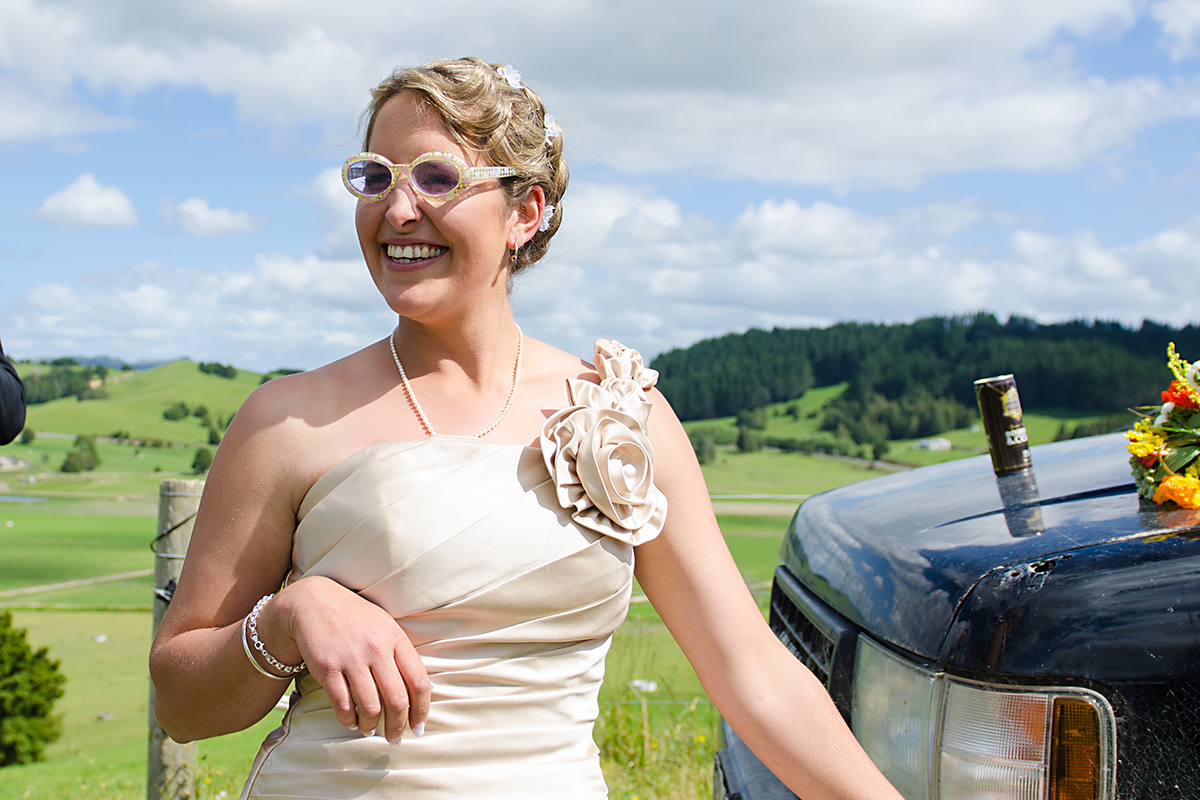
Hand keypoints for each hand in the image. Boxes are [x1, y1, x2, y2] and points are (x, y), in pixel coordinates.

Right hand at [266, 576, 430, 741]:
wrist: (313, 602)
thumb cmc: (355, 617)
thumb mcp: (385, 625)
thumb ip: (401, 653)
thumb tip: (418, 691)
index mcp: (396, 638)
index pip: (419, 682)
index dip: (422, 710)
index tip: (419, 726)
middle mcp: (376, 649)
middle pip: (397, 700)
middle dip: (398, 726)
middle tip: (395, 737)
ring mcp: (351, 659)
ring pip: (371, 707)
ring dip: (372, 726)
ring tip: (371, 730)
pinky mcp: (327, 668)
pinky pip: (343, 705)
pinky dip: (349, 720)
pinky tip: (351, 722)